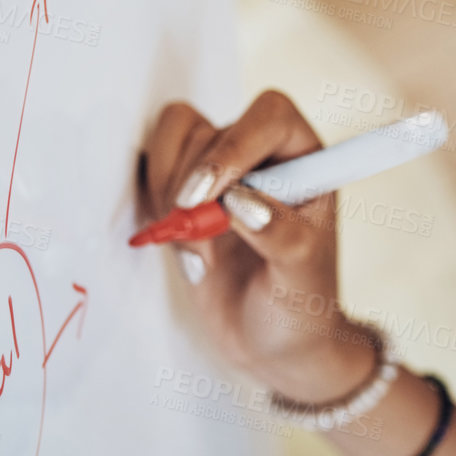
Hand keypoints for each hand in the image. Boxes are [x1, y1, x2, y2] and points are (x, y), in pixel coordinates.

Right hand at [136, 89, 368, 397]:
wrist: (272, 341)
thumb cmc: (300, 304)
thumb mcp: (300, 276)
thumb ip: (278, 233)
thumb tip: (241, 199)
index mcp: (306, 158)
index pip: (270, 114)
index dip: (234, 146)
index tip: (210, 196)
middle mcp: (262, 154)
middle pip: (208, 129)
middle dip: (192, 186)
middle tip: (201, 239)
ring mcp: (219, 171)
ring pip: (172, 141)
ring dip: (169, 198)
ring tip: (199, 253)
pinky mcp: (182, 192)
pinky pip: (150, 168)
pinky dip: (152, 205)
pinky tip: (181, 249)